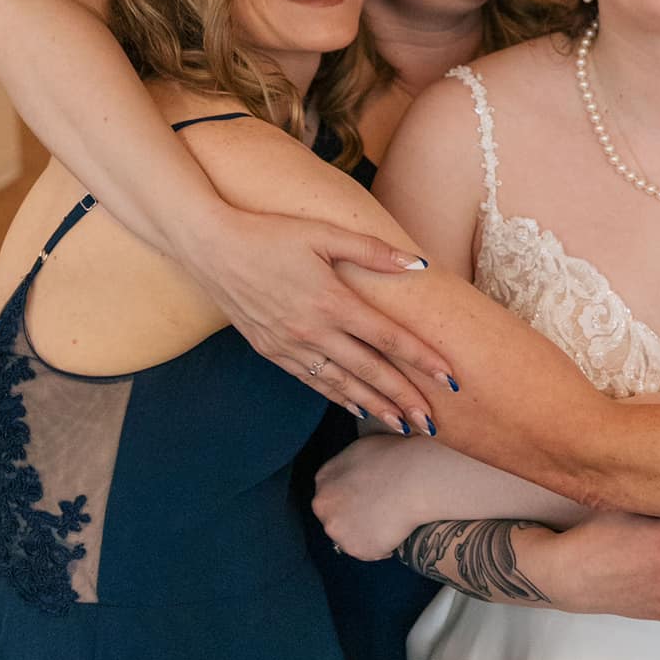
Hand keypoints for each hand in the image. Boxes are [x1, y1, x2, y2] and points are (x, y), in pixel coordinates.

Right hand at [191, 205, 453, 432]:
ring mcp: (290, 345)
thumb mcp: (323, 233)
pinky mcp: (271, 351)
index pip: (388, 338)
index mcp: (332, 300)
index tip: (449, 378)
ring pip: (341, 384)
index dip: (422, 359)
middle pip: (370, 371)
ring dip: (375, 406)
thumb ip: (373, 251)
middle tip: (432, 423)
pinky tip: (358, 407)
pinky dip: (339, 396)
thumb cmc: (270, 233)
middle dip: (404, 399)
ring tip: (402, 426)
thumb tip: (420, 265)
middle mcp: (312, 330)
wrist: (209, 246)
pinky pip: (312, 381)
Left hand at [313, 435, 426, 559]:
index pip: (331, 494)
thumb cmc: (395, 458)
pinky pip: (369, 552)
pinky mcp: (356, 549)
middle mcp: (324, 506)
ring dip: (367, 532)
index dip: (351, 497)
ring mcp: (338, 530)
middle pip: (335, 517)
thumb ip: (348, 466)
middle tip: (379, 511)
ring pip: (350, 536)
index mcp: (324, 479)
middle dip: (354, 517)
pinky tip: (396, 531)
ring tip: (390, 521)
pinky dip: (382, 547)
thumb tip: (356, 474)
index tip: (367, 498)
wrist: (415, 479)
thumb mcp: (362, 448)